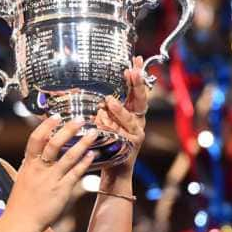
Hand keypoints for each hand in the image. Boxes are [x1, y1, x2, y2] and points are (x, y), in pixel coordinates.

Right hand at [4, 115, 98, 231]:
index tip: (56, 116)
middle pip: (54, 143)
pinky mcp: (61, 191)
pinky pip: (75, 173)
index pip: (35, 139)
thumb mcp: (21, 179)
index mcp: (28, 164)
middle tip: (81, 119)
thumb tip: (31, 156)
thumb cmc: (20, 203)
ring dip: (82, 143)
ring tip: (93, 133)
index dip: (46, 126)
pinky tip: (93, 155)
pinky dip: (84, 163)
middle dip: (68, 129)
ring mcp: (50, 179)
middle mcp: (39, 169)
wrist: (20, 222)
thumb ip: (29, 166)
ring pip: (68, 156)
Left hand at [94, 56, 147, 181]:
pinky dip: (112, 127)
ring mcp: (136, 133)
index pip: (137, 89)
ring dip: (119, 109)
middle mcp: (137, 120)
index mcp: (132, 112)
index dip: (138, 75)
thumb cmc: (106, 144)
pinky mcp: (132, 145)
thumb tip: (90, 91)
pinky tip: (103, 121)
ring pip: (130, 117)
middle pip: (141, 99)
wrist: (113, 172)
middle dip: (137, 85)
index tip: (136, 60)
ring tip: (109, 100)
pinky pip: (123, 133)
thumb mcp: (104, 121)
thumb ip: (103, 107)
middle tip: (132, 71)